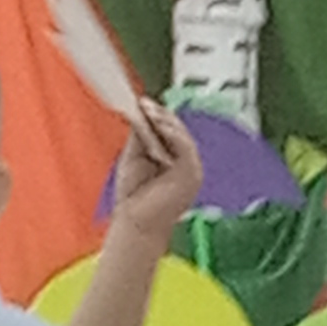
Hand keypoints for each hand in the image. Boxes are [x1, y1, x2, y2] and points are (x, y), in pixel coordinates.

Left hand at [109, 105, 202, 250]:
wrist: (137, 223)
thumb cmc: (134, 197)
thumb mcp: (134, 157)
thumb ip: (140, 136)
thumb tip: (140, 112)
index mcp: (173, 159)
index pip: (170, 131)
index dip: (158, 115)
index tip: (143, 103)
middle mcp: (185, 163)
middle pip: (178, 130)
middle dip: (161, 115)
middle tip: (145, 104)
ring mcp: (192, 168)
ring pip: (183, 136)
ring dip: (166, 121)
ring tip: (150, 112)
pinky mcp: (192, 174)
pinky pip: (186, 147)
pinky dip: (173, 134)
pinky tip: (160, 125)